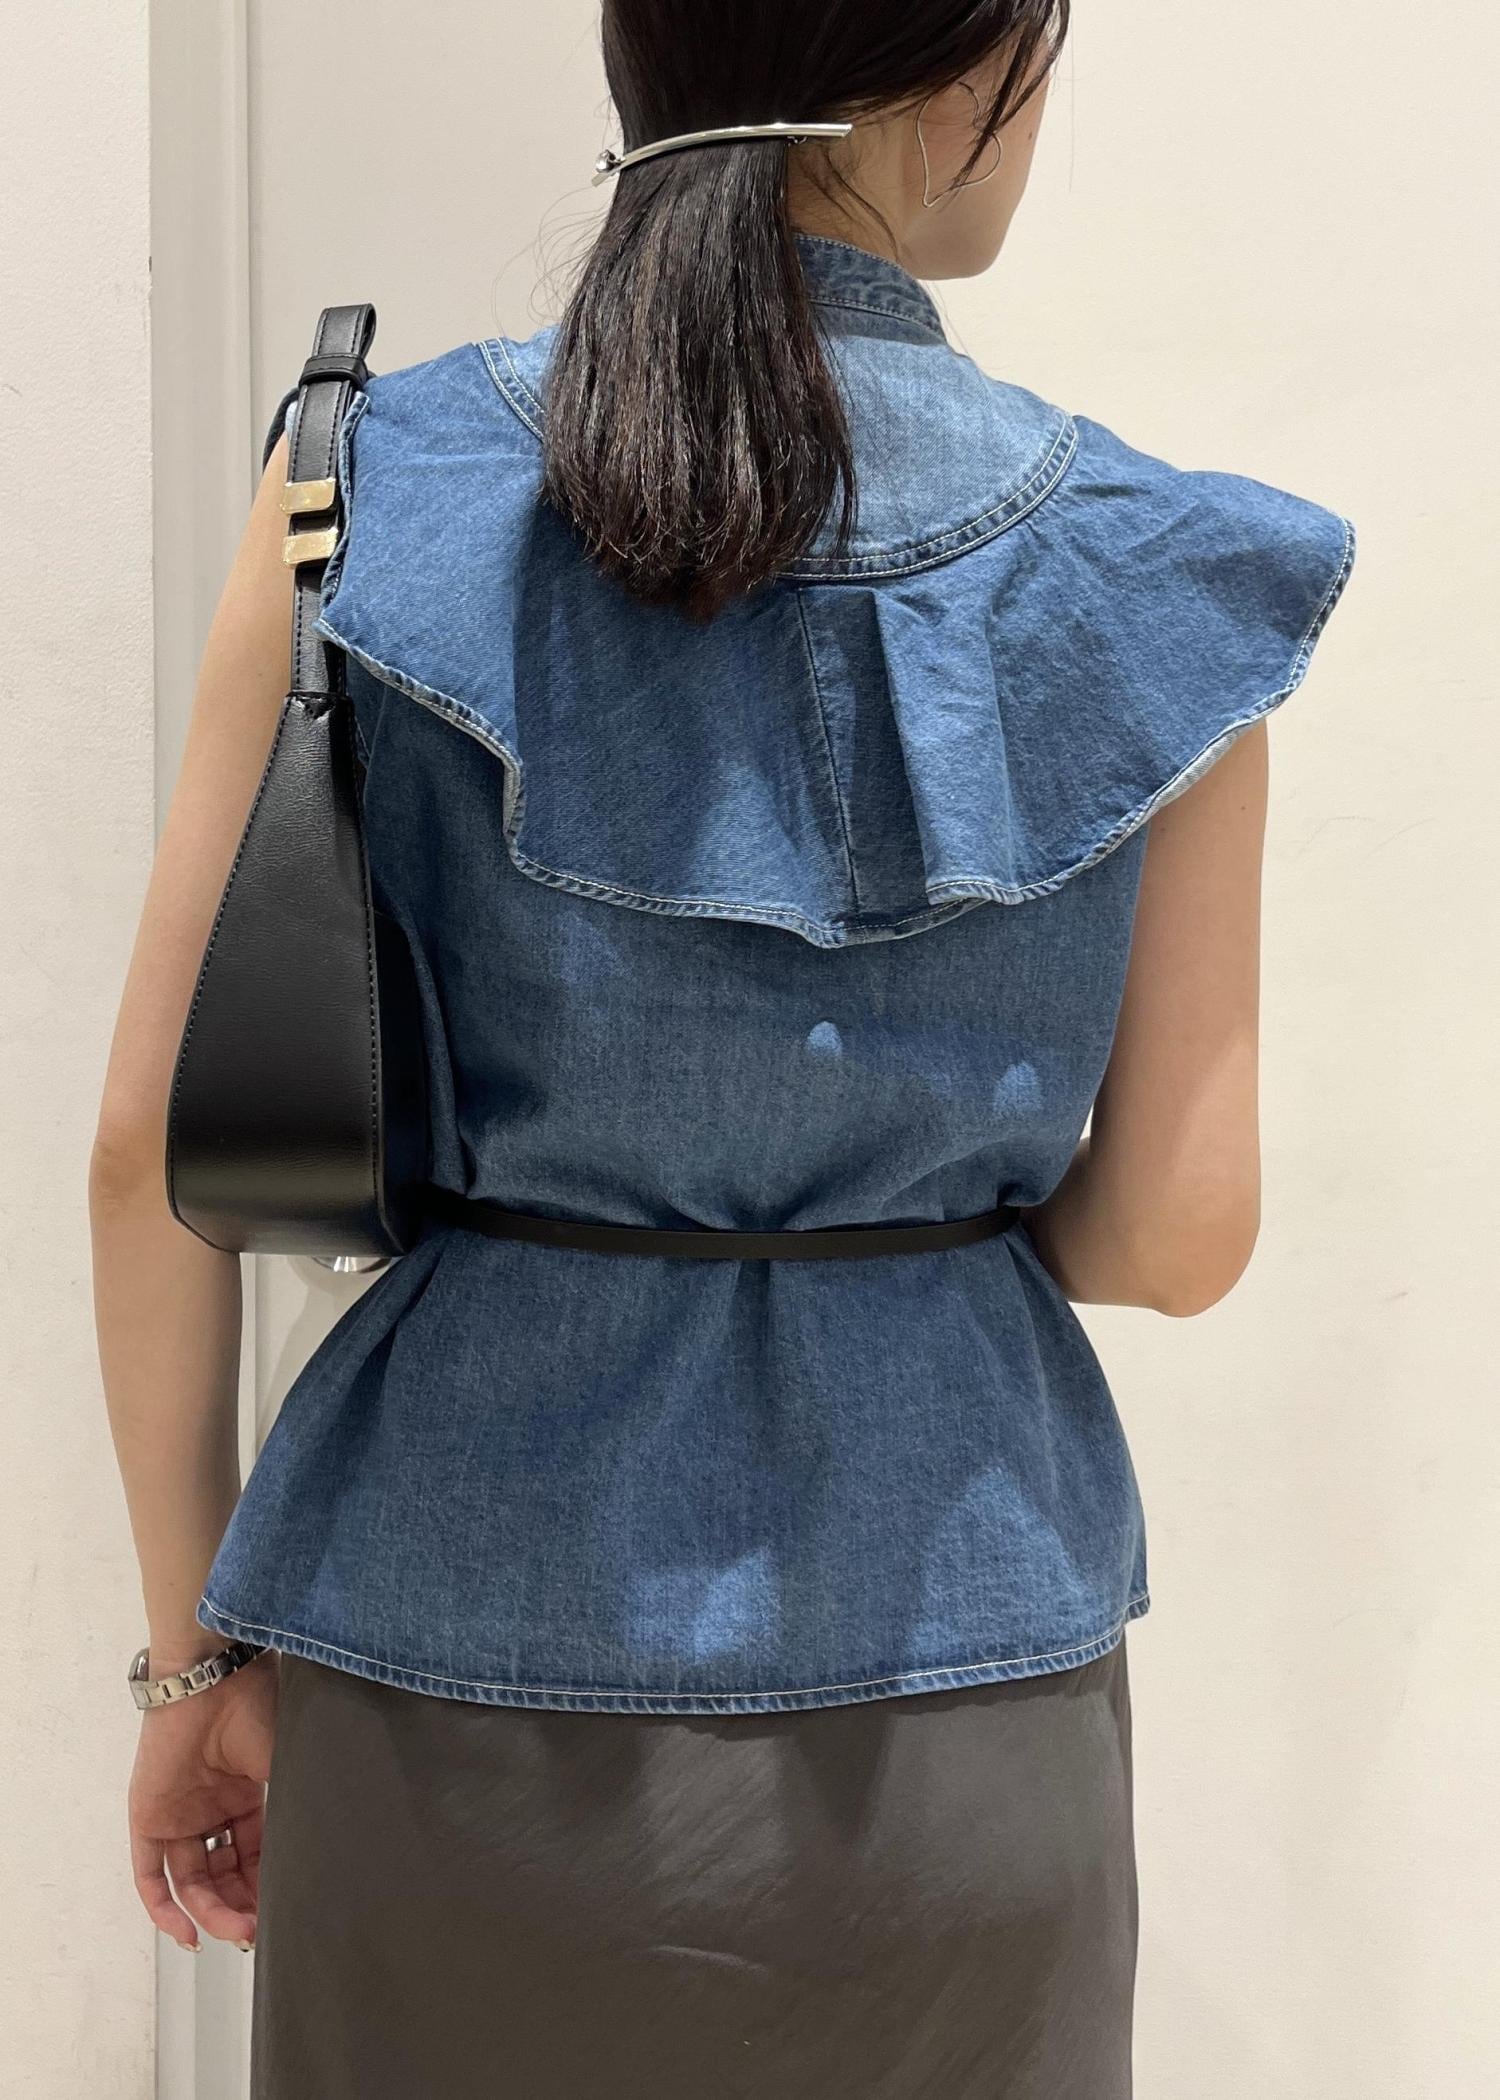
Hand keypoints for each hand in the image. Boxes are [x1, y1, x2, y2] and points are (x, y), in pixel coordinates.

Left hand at [128, 1647, 278, 1951]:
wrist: (215, 1679)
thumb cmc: (258, 1711)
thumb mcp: (286, 1766)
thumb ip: (297, 1809)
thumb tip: (332, 1852)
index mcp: (244, 1796)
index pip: (253, 1857)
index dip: (265, 1888)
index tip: (281, 1916)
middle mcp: (210, 1810)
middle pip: (221, 1876)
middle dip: (240, 1908)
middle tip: (256, 1932)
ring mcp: (178, 1816)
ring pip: (190, 1882)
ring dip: (211, 1912)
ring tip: (235, 1932)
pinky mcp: (147, 1818)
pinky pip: (149, 1875)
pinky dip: (163, 1908)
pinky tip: (187, 1931)